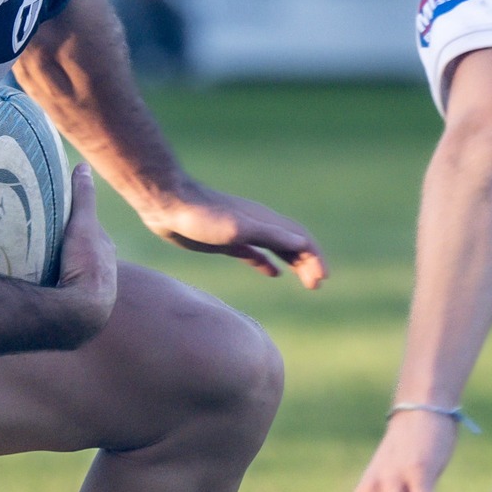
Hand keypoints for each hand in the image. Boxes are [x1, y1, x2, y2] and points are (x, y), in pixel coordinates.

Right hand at [47, 164, 119, 346]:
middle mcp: (104, 278)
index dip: (82, 229)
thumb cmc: (85, 265)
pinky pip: (65, 299)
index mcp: (106, 255)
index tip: (66, 224)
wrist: (83, 311)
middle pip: (86, 260)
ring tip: (39, 271)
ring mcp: (92, 298)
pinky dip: (56, 294)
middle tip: (50, 248)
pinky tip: (41, 294)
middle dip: (72, 255)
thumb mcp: (82, 225)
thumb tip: (83, 167)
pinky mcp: (78, 317)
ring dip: (63, 276)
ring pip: (76, 282)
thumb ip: (83, 198)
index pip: (95, 238)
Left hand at [138, 181, 327, 286]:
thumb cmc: (201, 217)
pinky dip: (268, 263)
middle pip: (292, 244)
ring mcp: (243, 232)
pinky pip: (256, 253)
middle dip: (308, 263)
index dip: (315, 257)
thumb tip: (303, 243)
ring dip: (294, 263)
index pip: (300, 239)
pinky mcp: (227, 240)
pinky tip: (273, 273)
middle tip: (317, 286)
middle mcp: (258, 225)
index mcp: (265, 222)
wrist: (168, 205)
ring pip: (277, 248)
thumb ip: (270, 235)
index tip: (322, 278)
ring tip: (306, 282)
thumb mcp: (238, 230)